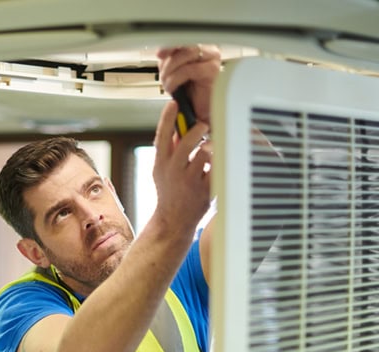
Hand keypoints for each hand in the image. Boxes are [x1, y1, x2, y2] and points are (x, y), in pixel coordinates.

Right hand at [151, 100, 211, 231]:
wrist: (172, 221)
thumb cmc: (169, 192)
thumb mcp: (161, 170)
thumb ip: (168, 150)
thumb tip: (177, 127)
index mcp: (161, 162)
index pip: (162, 135)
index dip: (168, 117)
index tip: (174, 103)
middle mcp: (173, 170)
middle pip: (186, 142)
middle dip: (197, 130)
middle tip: (204, 125)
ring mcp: (190, 180)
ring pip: (205, 154)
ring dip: (210, 148)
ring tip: (209, 150)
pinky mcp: (205, 189)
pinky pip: (217, 168)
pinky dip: (218, 163)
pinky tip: (216, 165)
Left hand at [157, 45, 221, 125]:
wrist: (197, 112)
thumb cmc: (188, 93)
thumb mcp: (174, 72)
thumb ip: (170, 60)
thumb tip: (161, 52)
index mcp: (199, 47)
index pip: (184, 38)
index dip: (169, 44)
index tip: (159, 53)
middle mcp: (208, 50)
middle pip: (183, 45)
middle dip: (168, 63)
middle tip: (163, 77)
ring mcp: (212, 59)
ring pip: (185, 54)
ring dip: (170, 72)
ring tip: (169, 85)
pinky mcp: (213, 71)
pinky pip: (189, 69)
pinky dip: (176, 79)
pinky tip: (174, 88)